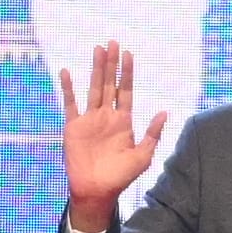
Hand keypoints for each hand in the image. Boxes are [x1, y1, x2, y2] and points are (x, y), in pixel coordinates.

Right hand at [58, 43, 158, 228]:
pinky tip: (66, 72)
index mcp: (123, 121)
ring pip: (93, 88)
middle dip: (112, 64)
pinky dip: (68, 88)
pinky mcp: (74, 126)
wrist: (97, 190)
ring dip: (95, 69)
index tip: (128, 54)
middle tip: (113, 42)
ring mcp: (90, 119)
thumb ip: (152, 134)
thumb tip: (164, 112)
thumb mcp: (143, 156)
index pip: (126, 91)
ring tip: (97, 49)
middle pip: (110, 84)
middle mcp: (106, 116)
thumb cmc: (120, 176)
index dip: (127, 72)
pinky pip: (70, 104)